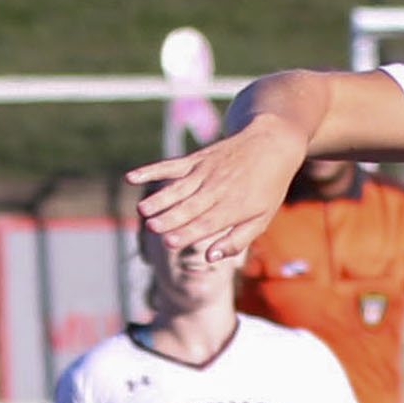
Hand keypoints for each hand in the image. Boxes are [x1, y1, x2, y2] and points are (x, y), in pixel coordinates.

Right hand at [130, 118, 300, 274]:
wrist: (272, 144)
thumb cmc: (267, 188)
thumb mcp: (261, 219)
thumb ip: (237, 241)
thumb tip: (210, 258)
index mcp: (234, 207)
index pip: (207, 223)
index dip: (187, 232)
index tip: (169, 242)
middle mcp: (217, 189)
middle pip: (189, 206)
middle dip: (170, 217)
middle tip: (151, 227)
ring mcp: (204, 171)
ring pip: (178, 187)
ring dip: (159, 198)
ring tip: (142, 210)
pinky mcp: (196, 159)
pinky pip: (170, 165)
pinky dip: (150, 170)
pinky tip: (132, 177)